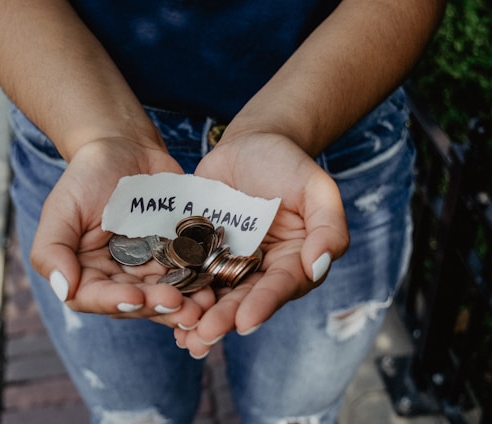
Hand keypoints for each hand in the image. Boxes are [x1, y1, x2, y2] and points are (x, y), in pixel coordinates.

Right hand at [29, 138, 215, 328]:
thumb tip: (63, 289)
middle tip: (180, 306)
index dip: (115, 302)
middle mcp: (118, 277)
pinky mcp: (176, 255)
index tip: (136, 297)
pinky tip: (214, 285)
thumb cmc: (87, 176)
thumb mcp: (61, 208)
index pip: (95, 297)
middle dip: (157, 306)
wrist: (126, 148)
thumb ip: (52, 250)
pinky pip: (189, 273)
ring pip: (166, 294)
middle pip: (136, 302)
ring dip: (185, 304)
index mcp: (86, 272)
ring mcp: (150, 268)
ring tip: (203, 305)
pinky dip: (201, 282)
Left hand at [176, 132, 349, 356]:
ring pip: (215, 294)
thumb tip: (318, 266)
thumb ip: (328, 226)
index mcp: (293, 261)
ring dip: (199, 316)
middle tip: (204, 336)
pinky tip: (162, 307)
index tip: (245, 322)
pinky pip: (190, 272)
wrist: (250, 144)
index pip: (280, 286)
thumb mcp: (316, 188)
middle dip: (225, 319)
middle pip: (244, 298)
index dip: (264, 304)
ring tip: (183, 336)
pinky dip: (178, 290)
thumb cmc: (288, 164)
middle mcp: (261, 269)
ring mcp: (229, 261)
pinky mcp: (201, 251)